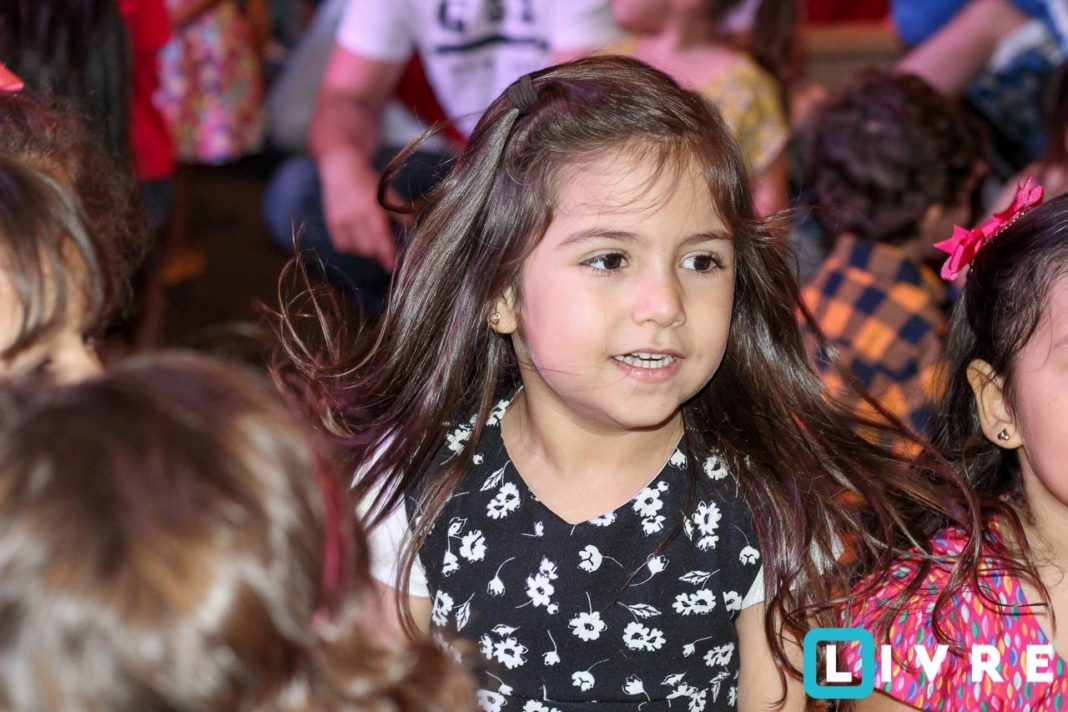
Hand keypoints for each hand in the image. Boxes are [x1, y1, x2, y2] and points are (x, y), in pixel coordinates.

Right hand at [319, 153, 396, 270]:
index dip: (387, 255)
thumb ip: (400, 213)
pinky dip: (352, 246)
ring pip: (356, 249)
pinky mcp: (331, 224)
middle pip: (368, 248)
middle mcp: (354, 216)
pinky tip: (358, 236)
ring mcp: (341, 220)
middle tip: (385, 249)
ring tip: (371, 239)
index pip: (380, 238)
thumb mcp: (388, 194)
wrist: (341, 168)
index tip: (392, 267)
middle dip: (378, 253)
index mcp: (371, 207)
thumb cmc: (369, 182)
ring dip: (366, 250)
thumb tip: (411, 230)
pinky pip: (343, 246)